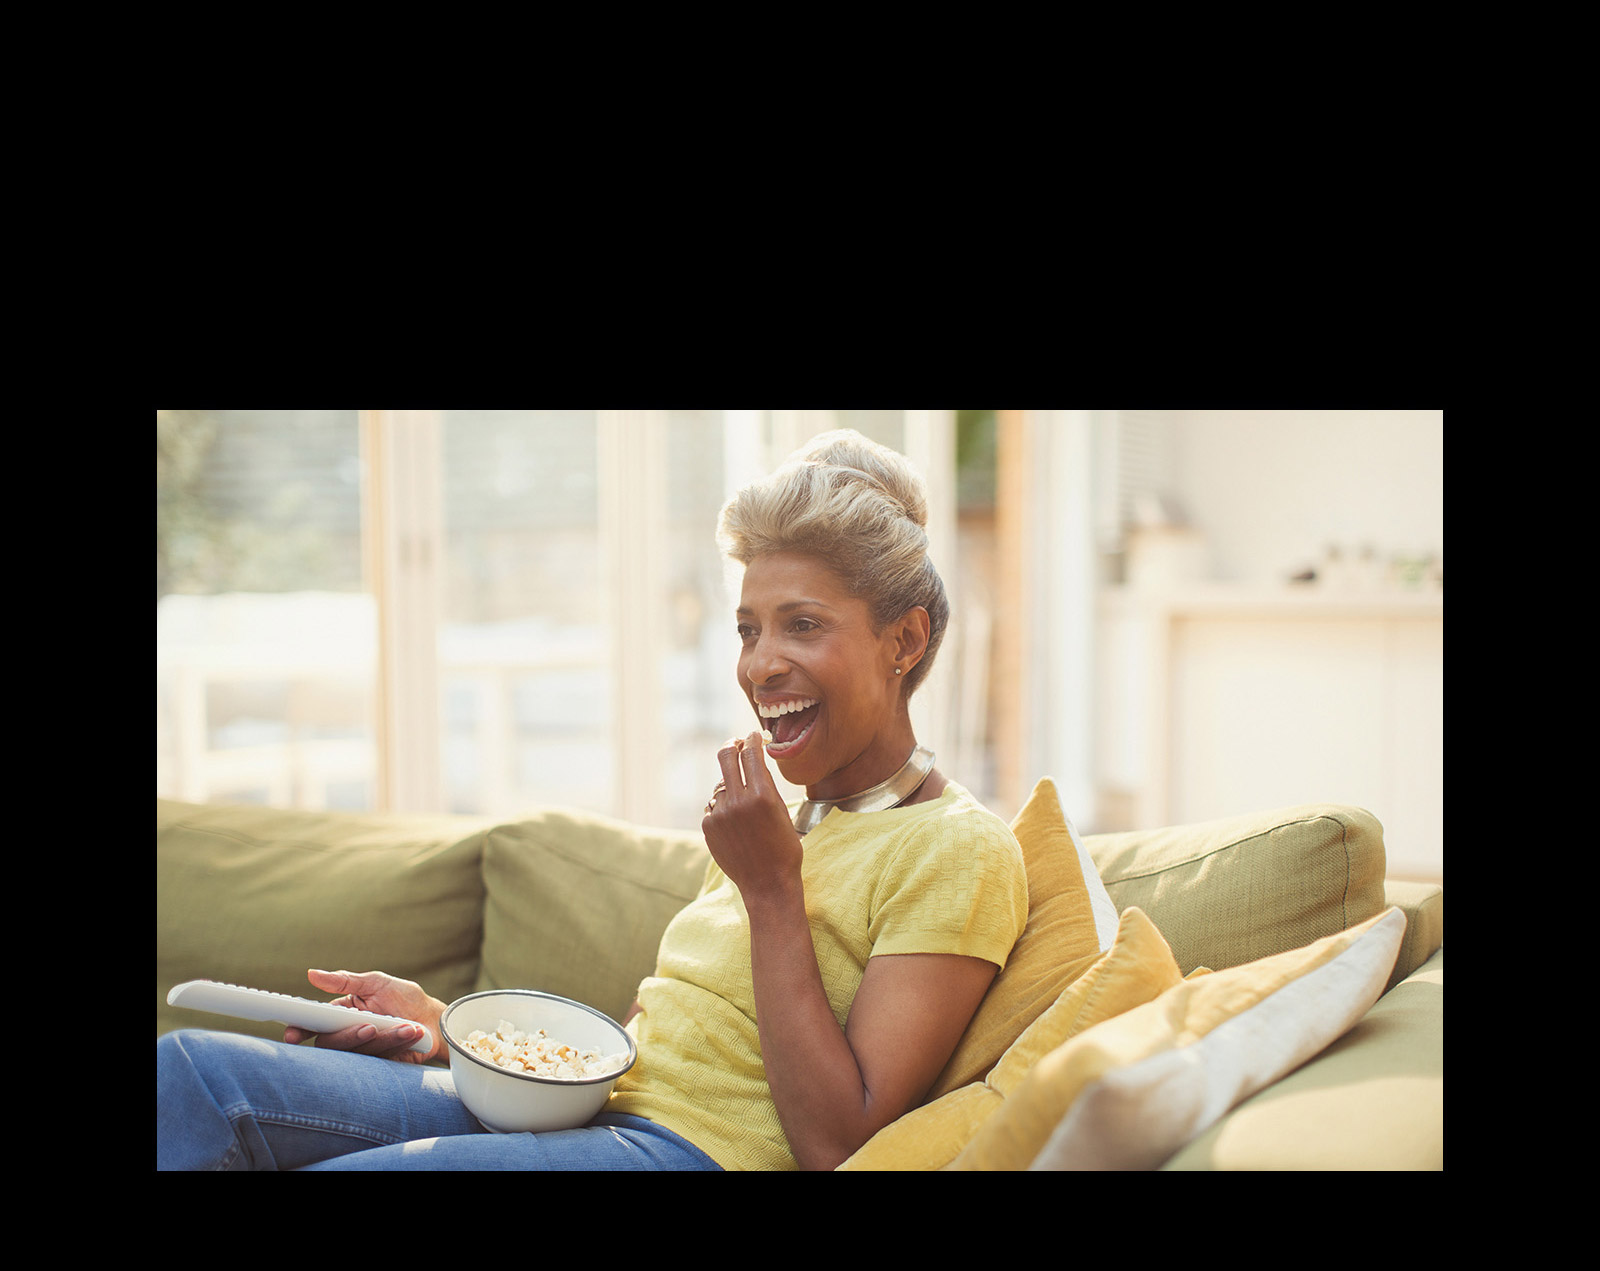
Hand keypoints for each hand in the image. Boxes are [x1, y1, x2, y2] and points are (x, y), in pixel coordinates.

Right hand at [284, 968, 445, 1063]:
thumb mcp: (376, 982)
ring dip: (384, 1038)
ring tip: (404, 1025)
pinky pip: (381, 1059)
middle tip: (368, 1027)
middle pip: (333, 1044)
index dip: (299, 1031)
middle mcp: (349, 1035)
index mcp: (342, 1014)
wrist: (434, 1020)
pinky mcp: (381, 1065)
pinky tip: (412, 1031)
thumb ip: (345, 982)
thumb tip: (312, 974)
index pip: (314, 1025)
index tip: (292, 1035)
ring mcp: (364, 1051)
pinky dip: (398, 1042)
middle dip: (349, 1037)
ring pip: (359, 1052)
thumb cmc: (404, 998)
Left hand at [701, 731, 802, 899]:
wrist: (767, 884)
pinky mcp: (708, 826)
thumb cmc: (784, 849)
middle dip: (732, 746)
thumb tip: (753, 759)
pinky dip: (723, 809)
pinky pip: (714, 806)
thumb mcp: (783, 812)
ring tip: (745, 808)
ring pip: (721, 785)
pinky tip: (736, 826)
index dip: (752, 740)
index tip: (753, 735)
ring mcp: (720, 813)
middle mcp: (738, 801)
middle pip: (726, 756)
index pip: (751, 753)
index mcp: (762, 795)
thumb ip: (765, 785)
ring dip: (730, 787)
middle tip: (736, 744)